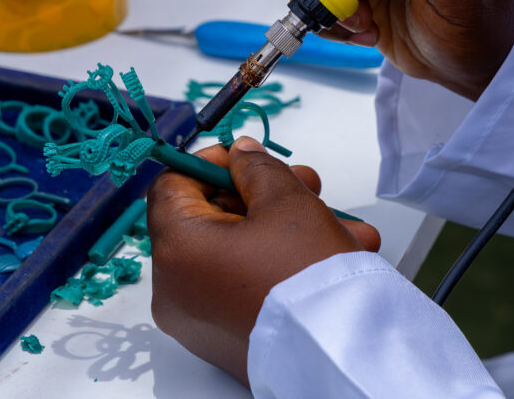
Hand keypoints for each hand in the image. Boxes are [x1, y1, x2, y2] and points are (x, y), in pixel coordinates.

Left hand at [147, 138, 380, 385]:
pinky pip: (245, 287)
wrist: (341, 357)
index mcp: (176, 249)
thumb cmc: (307, 279)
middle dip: (264, 196)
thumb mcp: (286, 202)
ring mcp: (198, 321)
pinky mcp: (225, 341)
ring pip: (237, 253)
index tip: (247, 159)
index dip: (210, 162)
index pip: (172, 184)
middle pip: (210, 219)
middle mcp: (175, 290)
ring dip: (286, 230)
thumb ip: (257, 169)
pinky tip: (334, 255)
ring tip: (340, 225)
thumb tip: (241, 155)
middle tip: (306, 186)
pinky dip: (280, 266)